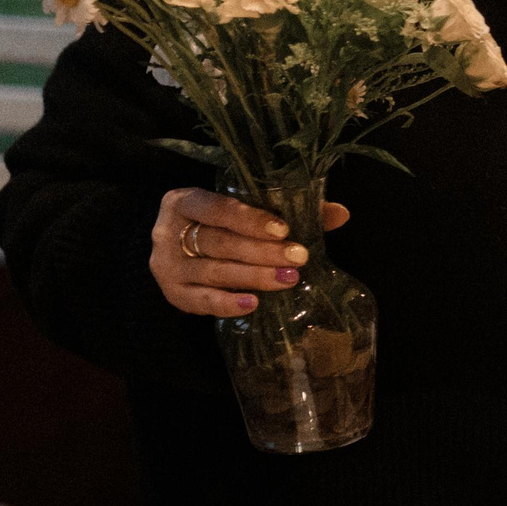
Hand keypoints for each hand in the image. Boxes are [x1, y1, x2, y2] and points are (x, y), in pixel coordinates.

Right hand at [150, 187, 348, 318]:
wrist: (183, 250)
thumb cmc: (223, 225)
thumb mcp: (246, 211)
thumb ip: (288, 210)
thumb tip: (340, 213)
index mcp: (184, 202)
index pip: (214, 208)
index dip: (248, 218)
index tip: (282, 229)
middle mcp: (167, 232)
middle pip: (217, 242)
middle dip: (261, 251)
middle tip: (298, 258)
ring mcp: (166, 265)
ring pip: (213, 271)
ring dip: (253, 276)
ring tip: (288, 279)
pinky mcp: (173, 294)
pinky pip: (201, 301)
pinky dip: (228, 303)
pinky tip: (254, 303)